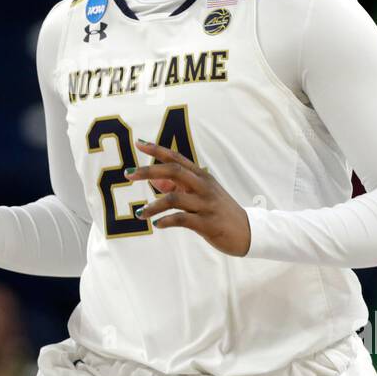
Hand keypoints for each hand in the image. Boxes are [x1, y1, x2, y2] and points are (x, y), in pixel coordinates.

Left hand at [125, 139, 251, 255]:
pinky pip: (181, 219)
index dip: (157, 150)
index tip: (138, 143)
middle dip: (148, 171)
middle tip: (128, 174)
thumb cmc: (219, 211)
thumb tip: (154, 180)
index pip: (176, 158)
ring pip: (174, 198)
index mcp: (201, 177)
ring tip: (140, 213)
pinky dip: (166, 221)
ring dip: (153, 206)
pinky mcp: (206, 223)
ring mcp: (205, 204)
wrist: (247, 232)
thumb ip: (178, 186)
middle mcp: (203, 186)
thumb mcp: (201, 194)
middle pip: (174, 171)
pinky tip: (158, 224)